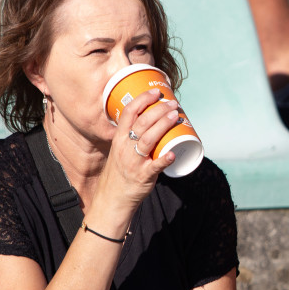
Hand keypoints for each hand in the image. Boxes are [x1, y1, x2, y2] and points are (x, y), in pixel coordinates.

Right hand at [98, 88, 182, 207]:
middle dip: (158, 110)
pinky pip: (154, 167)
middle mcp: (125, 148)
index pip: (129, 113)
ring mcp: (134, 162)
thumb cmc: (120, 172)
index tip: (156, 92)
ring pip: (148, 140)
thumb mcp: (120, 150)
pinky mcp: (143, 176)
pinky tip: (173, 154)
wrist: (113, 197)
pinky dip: (164, 159)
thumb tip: (153, 121)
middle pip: (142, 123)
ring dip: (163, 126)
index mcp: (119, 139)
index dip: (143, 100)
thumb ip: (132, 137)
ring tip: (176, 116)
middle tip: (172, 103)